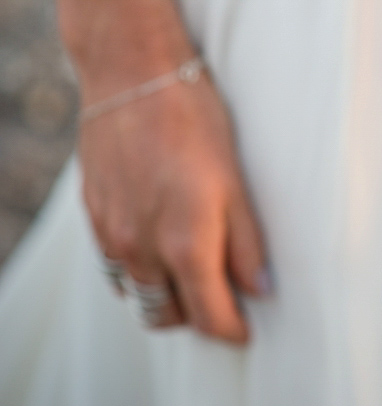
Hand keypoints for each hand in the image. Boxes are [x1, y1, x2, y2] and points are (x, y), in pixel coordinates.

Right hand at [79, 60, 270, 342]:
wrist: (134, 76)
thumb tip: (261, 288)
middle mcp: (142, 247)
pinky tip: (160, 249)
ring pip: (138, 294)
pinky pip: (115, 268)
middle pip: (168, 314)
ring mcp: (112, 235)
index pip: (209, 314)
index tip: (246, 329)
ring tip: (194, 275)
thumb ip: (246, 241)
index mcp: (185, 242)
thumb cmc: (194, 120)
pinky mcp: (94, 218)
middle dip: (198, 316)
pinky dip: (139, 272)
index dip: (231, 329)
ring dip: (166, 296)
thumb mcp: (236, 180)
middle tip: (224, 300)